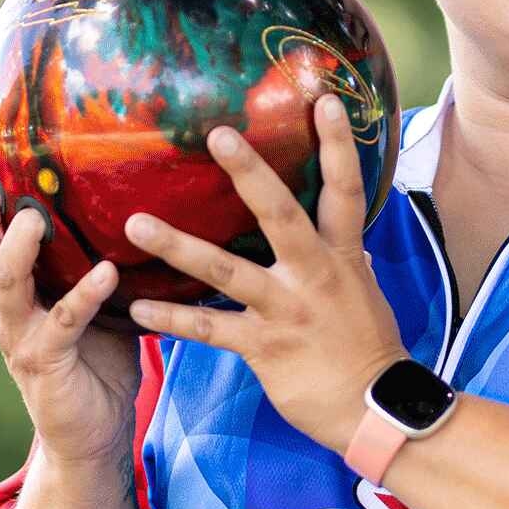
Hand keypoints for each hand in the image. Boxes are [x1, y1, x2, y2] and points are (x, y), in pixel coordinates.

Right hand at [0, 132, 141, 465]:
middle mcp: (4, 308)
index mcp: (9, 288)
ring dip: (17, 247)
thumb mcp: (91, 299)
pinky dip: (85, 294)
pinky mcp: (48, 362)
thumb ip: (92, 255)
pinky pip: (63, 322)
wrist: (93, 437)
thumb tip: (129, 196)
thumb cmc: (96, 360)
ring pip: (3, 282)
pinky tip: (108, 272)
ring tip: (35, 217)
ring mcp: (21, 336)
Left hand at [122, 95, 406, 452]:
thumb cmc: (366, 348)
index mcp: (343, 256)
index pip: (346, 190)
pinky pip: (209, 329)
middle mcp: (315, 274)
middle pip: (281, 214)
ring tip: (135, 224)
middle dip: (249, 172)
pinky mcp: (264, 347)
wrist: (373, 409)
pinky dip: (172, 319)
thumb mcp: (362, 290)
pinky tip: (137, 307)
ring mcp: (287, 309)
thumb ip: (338, 256)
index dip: (337, 144)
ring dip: (178, 246)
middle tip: (217, 134)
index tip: (324, 100)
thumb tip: (335, 229)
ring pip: (226, 270)